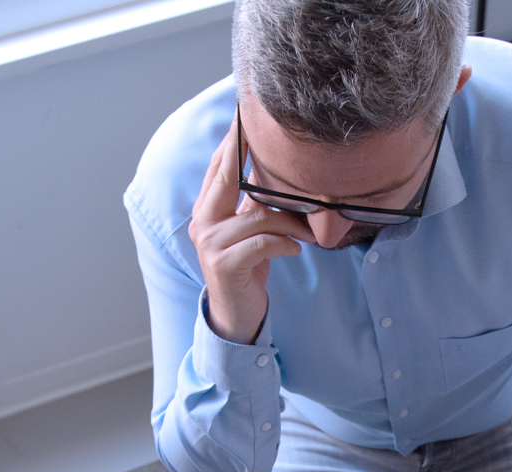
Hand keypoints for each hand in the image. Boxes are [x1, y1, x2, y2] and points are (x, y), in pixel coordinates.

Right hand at [188, 119, 312, 344]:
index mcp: (207, 208)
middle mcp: (202, 221)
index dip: (235, 140)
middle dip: (250, 154)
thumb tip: (281, 171)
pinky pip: (262, 242)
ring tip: (308, 230)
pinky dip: (284, 243)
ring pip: (258, 215)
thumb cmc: (248, 267)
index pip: (219, 166)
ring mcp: (210, 243)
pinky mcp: (224, 264)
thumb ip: (255, 203)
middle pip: (228, 177)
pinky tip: (296, 249)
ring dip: (290, 221)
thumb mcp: (250, 230)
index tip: (249, 116)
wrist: (236, 314)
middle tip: (276, 139)